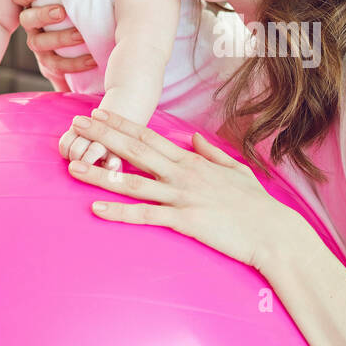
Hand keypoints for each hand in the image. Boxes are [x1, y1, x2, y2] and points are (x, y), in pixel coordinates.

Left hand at [11, 0, 97, 90]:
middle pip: (40, 44)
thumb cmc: (74, 39)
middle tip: (79, 36)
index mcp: (48, 55)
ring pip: (29, 21)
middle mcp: (37, 36)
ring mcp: (30, 16)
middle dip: (60, 40)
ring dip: (44, 17)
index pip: (56, 65)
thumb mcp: (79, 59)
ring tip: (60, 12)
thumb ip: (83, 80)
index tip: (93, 61)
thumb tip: (98, 98)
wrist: (54, 6)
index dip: (73, 65)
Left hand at [62, 107, 311, 270]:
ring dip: (100, 173)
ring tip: (72, 166)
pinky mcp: (184, 221)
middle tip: (75, 126)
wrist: (273, 232)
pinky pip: (146, 215)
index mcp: (192, 161)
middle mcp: (182, 174)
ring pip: (132, 182)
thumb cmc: (256, 204)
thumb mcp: (235, 170)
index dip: (121, 124)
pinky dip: (119, 212)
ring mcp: (182, 197)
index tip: (98, 114)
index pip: (149, 137)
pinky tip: (96, 208)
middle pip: (134, 151)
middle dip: (102, 137)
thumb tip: (196, 139)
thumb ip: (212, 153)